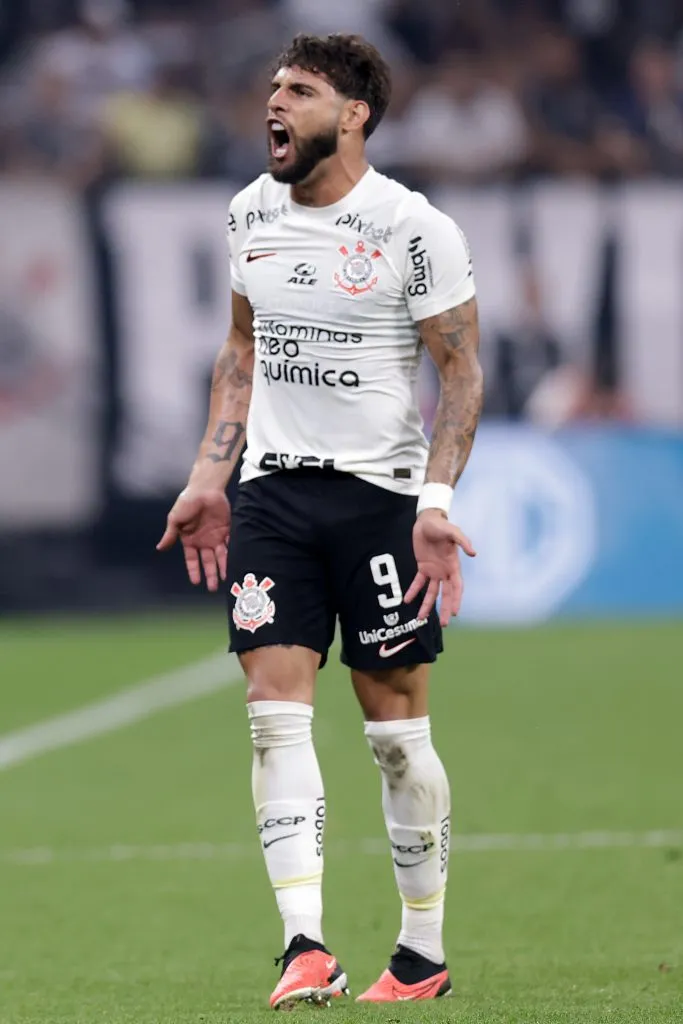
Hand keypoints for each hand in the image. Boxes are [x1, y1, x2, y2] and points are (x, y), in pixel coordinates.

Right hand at [156, 487, 230, 591]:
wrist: (204, 488)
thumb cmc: (187, 502)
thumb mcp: (175, 518)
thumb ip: (170, 535)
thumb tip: (159, 548)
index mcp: (190, 540)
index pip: (192, 560)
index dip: (194, 571)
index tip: (196, 582)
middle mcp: (203, 541)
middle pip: (208, 562)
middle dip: (210, 575)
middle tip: (213, 588)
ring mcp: (216, 536)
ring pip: (220, 556)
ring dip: (223, 568)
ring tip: (226, 580)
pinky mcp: (227, 529)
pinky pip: (231, 544)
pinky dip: (233, 554)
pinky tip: (236, 564)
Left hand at [404, 510, 475, 625]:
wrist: (427, 520)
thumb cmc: (442, 526)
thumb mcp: (452, 531)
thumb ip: (463, 541)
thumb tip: (474, 553)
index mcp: (454, 566)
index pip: (457, 587)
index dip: (456, 600)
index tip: (455, 613)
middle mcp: (445, 571)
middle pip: (446, 595)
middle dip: (445, 609)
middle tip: (444, 624)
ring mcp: (434, 571)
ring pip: (431, 593)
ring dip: (427, 606)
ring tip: (420, 619)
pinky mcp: (422, 567)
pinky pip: (418, 582)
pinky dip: (413, 591)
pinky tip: (407, 601)